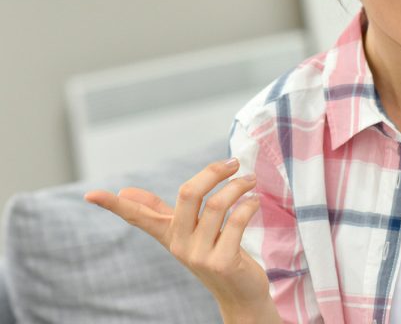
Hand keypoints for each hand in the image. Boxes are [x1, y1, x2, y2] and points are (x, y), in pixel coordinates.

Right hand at [84, 158, 277, 321]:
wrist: (239, 294)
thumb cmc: (214, 255)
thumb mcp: (186, 232)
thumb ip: (159, 211)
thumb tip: (125, 191)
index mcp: (169, 234)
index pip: (137, 217)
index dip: (114, 206)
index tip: (90, 195)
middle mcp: (180, 244)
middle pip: (188, 194)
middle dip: (211, 173)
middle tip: (232, 162)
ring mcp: (200, 255)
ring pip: (216, 205)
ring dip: (238, 187)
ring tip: (250, 180)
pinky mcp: (223, 262)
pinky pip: (236, 223)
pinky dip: (248, 206)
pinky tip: (254, 201)